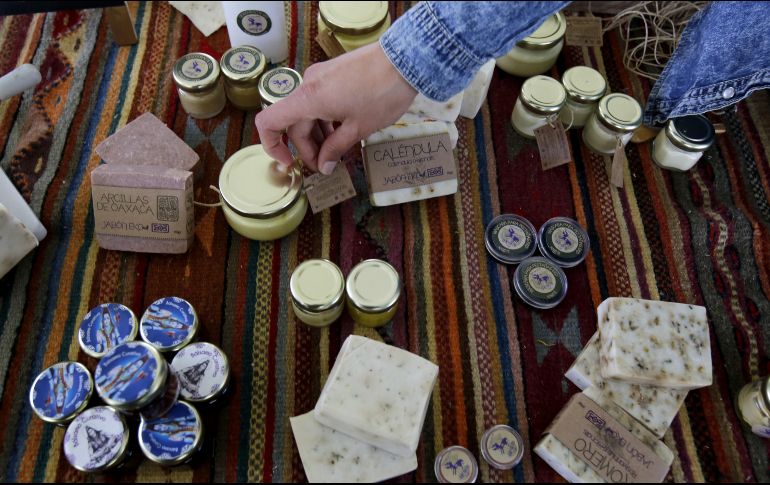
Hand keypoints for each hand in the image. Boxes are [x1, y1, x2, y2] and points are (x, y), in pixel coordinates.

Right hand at [254, 43, 416, 173]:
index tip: (289, 163)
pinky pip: (320, 101)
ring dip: (319, 135)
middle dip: (308, 148)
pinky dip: (326, 120)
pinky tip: (344, 133)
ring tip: (339, 153)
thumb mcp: (358, 129)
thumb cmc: (382, 95)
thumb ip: (335, 149)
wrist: (405, 60)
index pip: (269, 122)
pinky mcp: (333, 73)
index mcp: (308, 99)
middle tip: (327, 167)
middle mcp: (308, 85)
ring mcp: (320, 77)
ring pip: (309, 113)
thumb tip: (324, 166)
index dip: (272, 146)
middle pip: (295, 123)